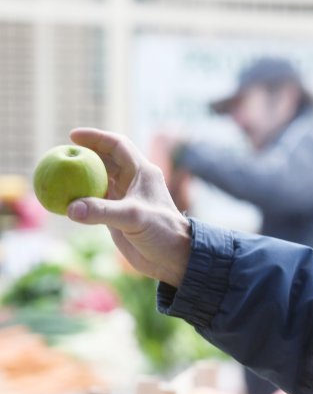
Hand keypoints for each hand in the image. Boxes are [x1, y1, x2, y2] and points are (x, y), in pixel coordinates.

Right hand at [66, 128, 190, 286]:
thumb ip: (102, 211)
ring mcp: (125, 198)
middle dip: (85, 155)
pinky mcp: (118, 215)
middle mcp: (133, 181)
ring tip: (59, 176)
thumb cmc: (163, 232)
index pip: (117, 146)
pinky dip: (81, 200)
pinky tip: (65, 202)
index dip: (96, 137)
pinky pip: (95, 202)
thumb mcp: (134, 217)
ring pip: (99, 180)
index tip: (73, 135)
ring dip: (81, 178)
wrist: (173, 258)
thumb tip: (70, 208)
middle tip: (60, 155)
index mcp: (142, 172)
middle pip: (105, 160)